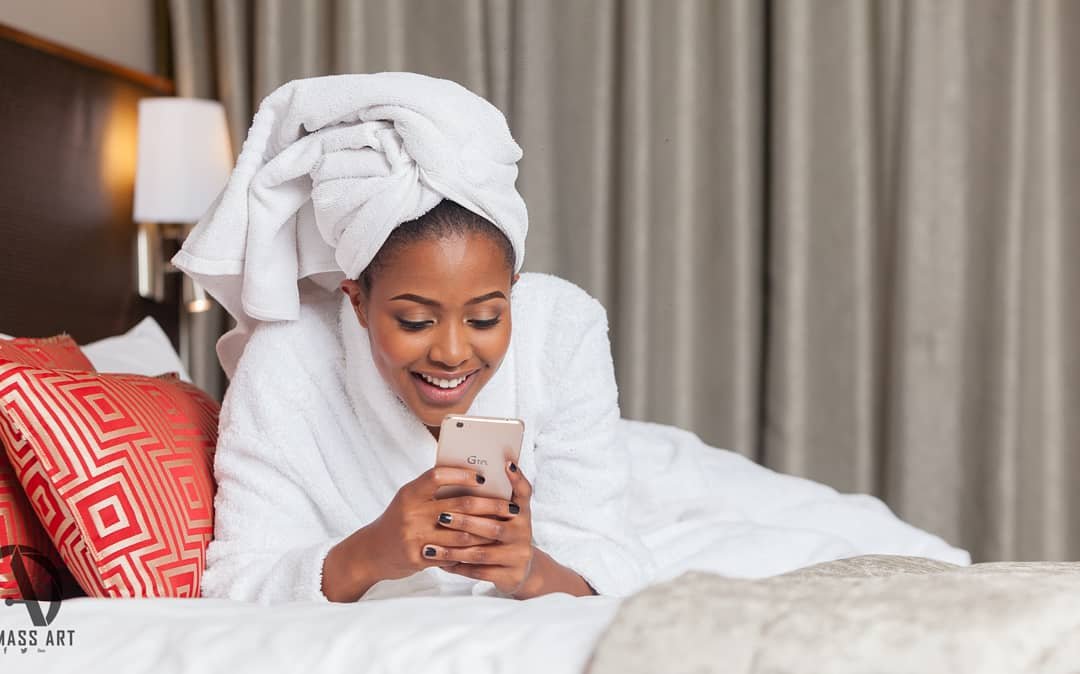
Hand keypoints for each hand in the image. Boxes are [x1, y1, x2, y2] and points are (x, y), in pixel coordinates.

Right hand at [360, 465, 503, 581]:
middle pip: (459, 505)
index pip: (438, 475)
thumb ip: (434, 491)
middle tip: (511, 507)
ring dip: (487, 532)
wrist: (371, 552)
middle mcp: (411, 512)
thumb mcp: (409, 500)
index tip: (484, 477)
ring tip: (505, 529)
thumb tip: (474, 480)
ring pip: (461, 533)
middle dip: (490, 506)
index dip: (462, 475)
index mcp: (410, 492)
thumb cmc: (398, 520)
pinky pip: (451, 554)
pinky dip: (469, 551)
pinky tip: (485, 548)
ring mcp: (413, 536)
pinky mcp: (417, 558)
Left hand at [428, 461, 535, 595]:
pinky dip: (458, 567)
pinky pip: (479, 572)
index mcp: (522, 512)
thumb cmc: (503, 535)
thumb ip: (490, 498)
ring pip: (482, 553)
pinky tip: (440, 563)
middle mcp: (524, 532)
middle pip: (493, 526)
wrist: (520, 570)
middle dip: (465, 521)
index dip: (517, 478)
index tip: (505, 464)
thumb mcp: (504, 516)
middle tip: (441, 517)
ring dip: (454, 549)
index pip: (524, 491)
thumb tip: (466, 473)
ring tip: (431, 546)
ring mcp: (518, 556)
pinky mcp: (511, 576)